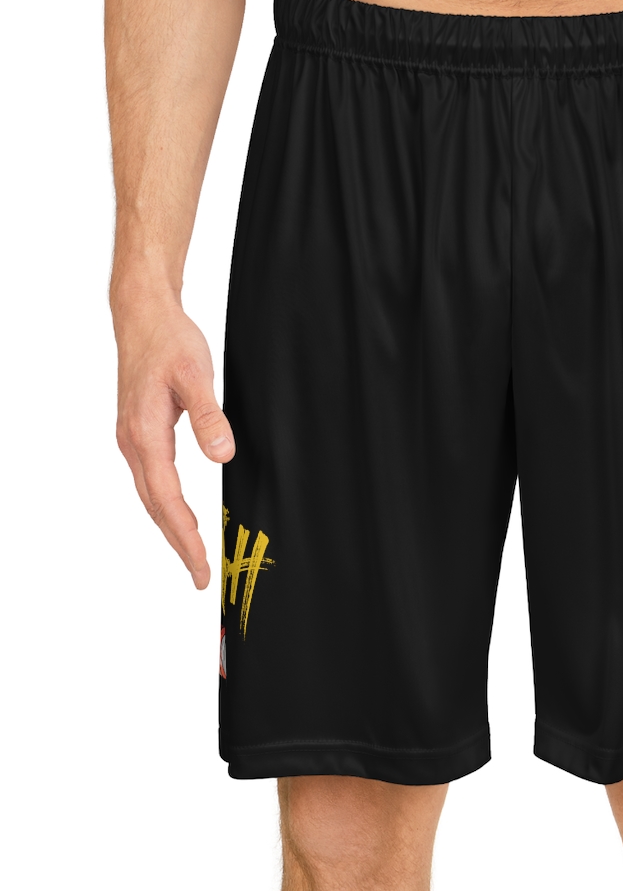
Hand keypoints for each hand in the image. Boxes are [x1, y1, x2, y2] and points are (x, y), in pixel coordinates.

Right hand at [114, 299, 234, 588]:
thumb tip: (222, 455)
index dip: (186, 537)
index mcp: (145, 435)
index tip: (201, 565)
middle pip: (155, 507)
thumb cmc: (169, 341)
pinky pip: (152, 479)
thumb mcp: (196, 375)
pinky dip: (166, 503)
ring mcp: (133, 438)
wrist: (143, 315)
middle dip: (178, 543)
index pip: (168, 500)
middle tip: (200, 575)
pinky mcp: (139, 431)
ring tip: (193, 553)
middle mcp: (133, 442)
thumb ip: (209, 416)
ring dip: (171, 527)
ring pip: (152, 496)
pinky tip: (181, 513)